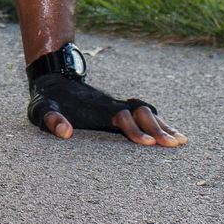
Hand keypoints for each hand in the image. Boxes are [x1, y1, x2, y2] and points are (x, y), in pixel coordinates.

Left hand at [27, 73, 186, 147]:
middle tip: (174, 144)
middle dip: (157, 128)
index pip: (120, 117)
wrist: (54, 79)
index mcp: (96, 108)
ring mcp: (116, 106)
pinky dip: (159, 123)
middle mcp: (111, 105)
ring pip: (146, 112)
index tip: (147, 143)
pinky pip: (143, 114)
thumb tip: (65, 132)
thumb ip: (51, 120)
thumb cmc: (48, 99)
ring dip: (163, 125)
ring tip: (181, 141)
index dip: (133, 129)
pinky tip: (171, 134)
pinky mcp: (118, 109)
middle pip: (140, 113)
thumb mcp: (42, 110)